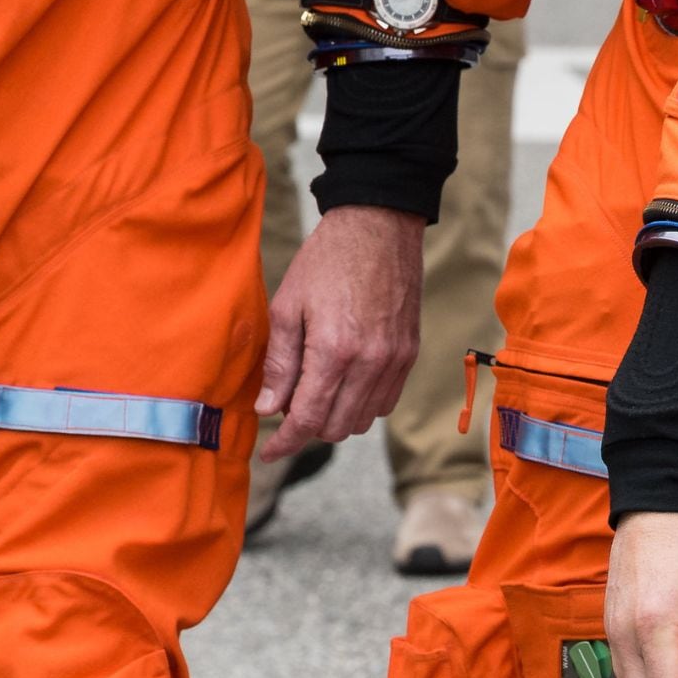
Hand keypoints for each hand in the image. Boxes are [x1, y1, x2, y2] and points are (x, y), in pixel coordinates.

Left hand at [254, 204, 424, 459]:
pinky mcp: (410, 352)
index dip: (285, 442)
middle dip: (308, 429)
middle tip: (288, 408)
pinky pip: (387, 400)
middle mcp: (371, 362)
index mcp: (334, 350)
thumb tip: (268, 409)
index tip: (269, 452)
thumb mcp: (287, 306)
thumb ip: (279, 364)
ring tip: (317, 392)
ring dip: (337, 418)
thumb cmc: (326, 260)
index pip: (308, 419)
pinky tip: (345, 383)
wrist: (379, 226)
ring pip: (365, 420)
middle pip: (337, 427)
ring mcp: (396, 359)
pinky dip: (363, 404)